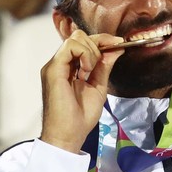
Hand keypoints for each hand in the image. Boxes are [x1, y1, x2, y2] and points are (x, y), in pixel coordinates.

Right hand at [38, 29, 124, 152]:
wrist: (69, 135)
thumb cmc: (80, 117)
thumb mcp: (98, 87)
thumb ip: (104, 67)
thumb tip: (117, 48)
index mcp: (68, 68)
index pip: (83, 42)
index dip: (102, 40)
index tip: (119, 44)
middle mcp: (60, 64)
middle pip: (79, 36)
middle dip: (98, 44)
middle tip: (102, 64)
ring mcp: (54, 65)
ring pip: (75, 38)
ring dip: (91, 51)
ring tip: (91, 71)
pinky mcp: (53, 69)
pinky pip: (70, 46)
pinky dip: (84, 54)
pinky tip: (87, 70)